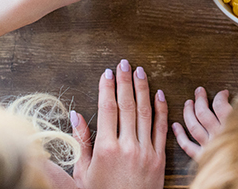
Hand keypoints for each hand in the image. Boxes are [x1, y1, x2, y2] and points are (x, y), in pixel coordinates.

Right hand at [71, 60, 167, 188]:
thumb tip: (76, 115)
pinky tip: (159, 94)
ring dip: (143, 89)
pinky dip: (161, 109)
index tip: (107, 73)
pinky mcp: (159, 158)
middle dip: (125, 81)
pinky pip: (161, 128)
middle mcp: (127, 147)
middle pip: (126, 106)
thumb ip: (80, 142)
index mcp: (105, 149)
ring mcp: (145, 151)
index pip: (107, 109)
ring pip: (145, 113)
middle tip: (124, 63)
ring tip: (140, 71)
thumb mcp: (82, 173)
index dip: (107, 88)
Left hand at [172, 87, 232, 159]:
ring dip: (188, 112)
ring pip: (194, 126)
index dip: (220, 96)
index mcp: (232, 127)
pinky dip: (179, 135)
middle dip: (200, 100)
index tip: (222, 93)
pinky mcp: (202, 158)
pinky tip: (175, 126)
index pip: (221, 105)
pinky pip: (187, 146)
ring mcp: (209, 146)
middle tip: (198, 91)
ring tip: (187, 103)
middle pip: (204, 113)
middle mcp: (218, 135)